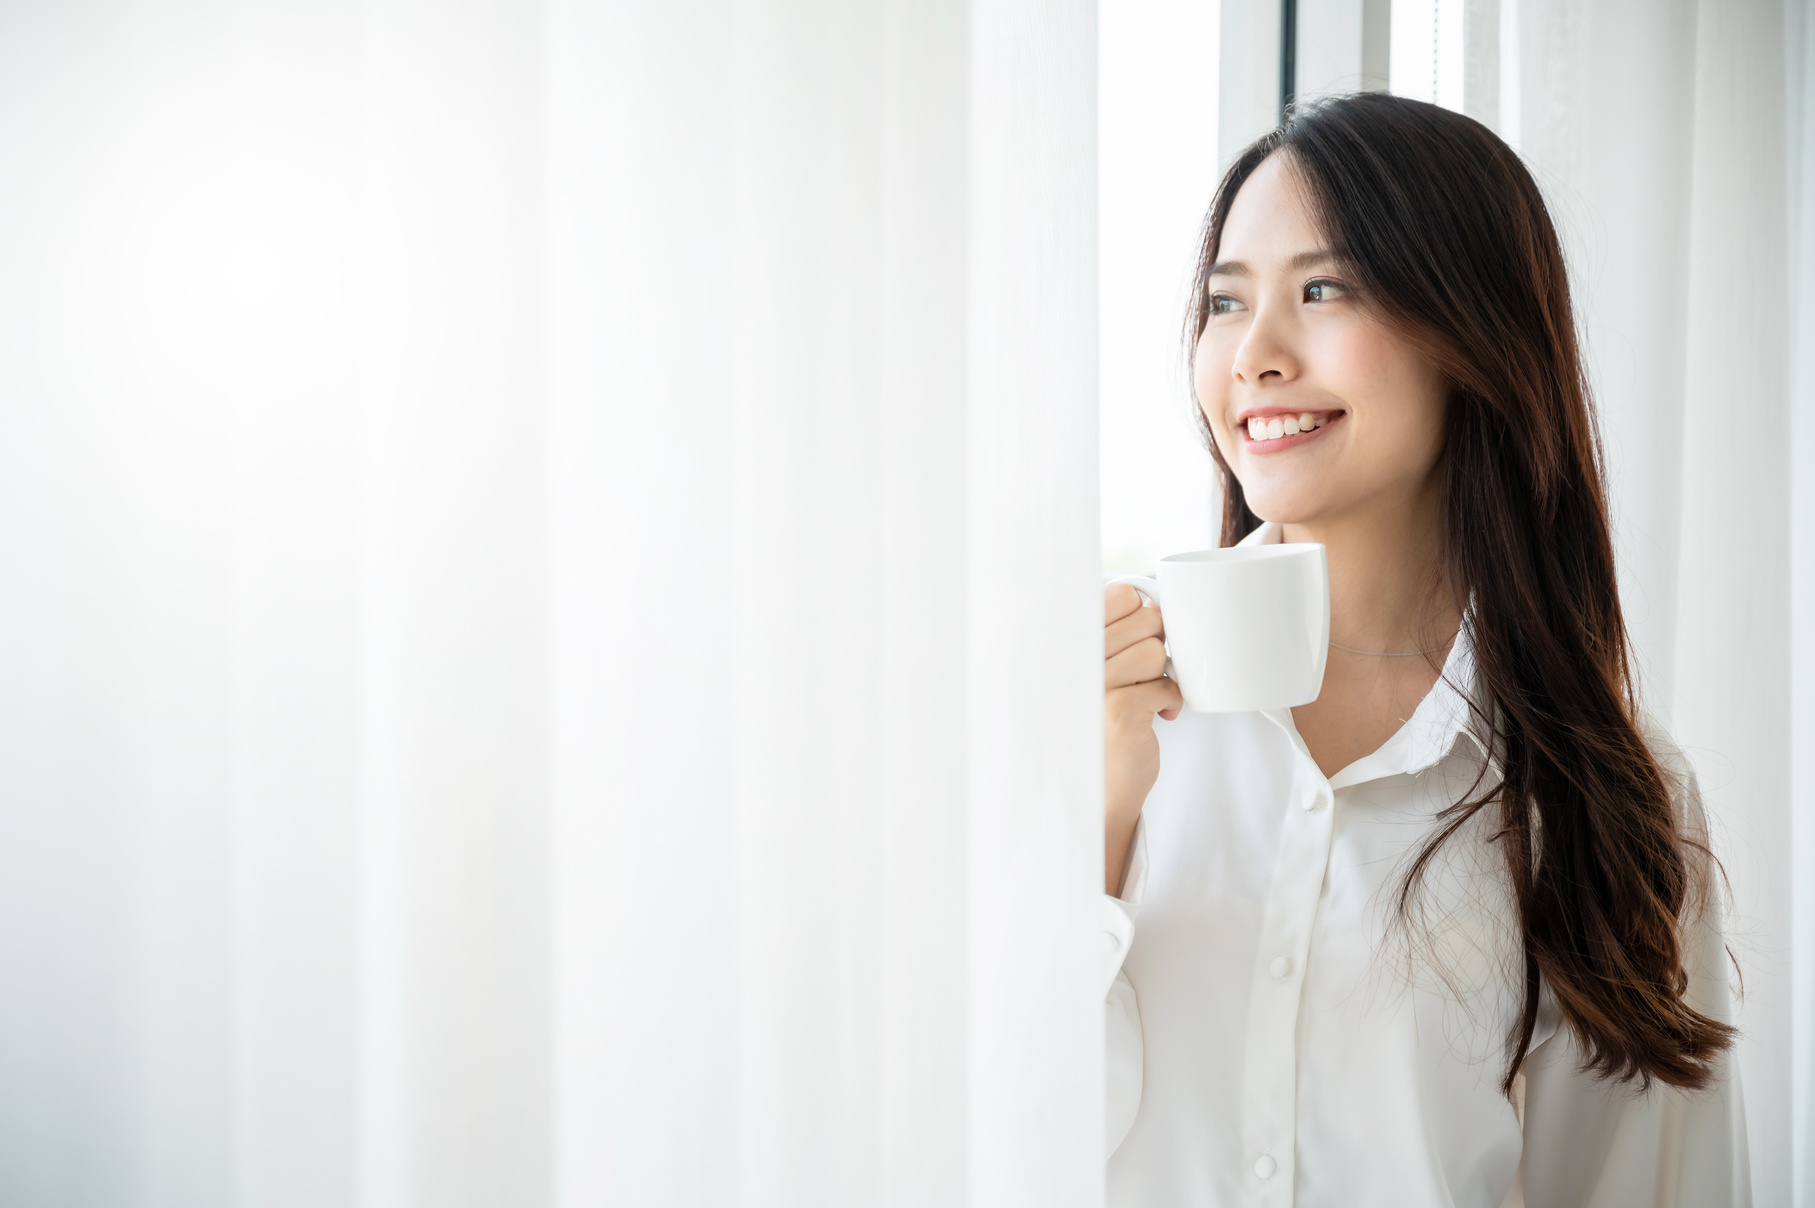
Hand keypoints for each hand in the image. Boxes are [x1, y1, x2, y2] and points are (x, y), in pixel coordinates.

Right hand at [1104, 583, 1180, 894]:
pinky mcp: (1118, 710)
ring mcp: (1094, 683)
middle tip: (1144, 672)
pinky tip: (1154, 716)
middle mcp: (1075, 657)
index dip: (1139, 611)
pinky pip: (1167, 685)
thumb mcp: (1100, 670)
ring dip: (1161, 676)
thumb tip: (1153, 603)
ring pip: (1157, 652)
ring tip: (1146, 695)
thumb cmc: (1099, 724)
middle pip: (1147, 619)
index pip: (1118, 594)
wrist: (1095, 787)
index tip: (1136, 636)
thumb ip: (1118, 634)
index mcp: (1070, 641)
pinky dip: (1170, 701)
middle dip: (1156, 646)